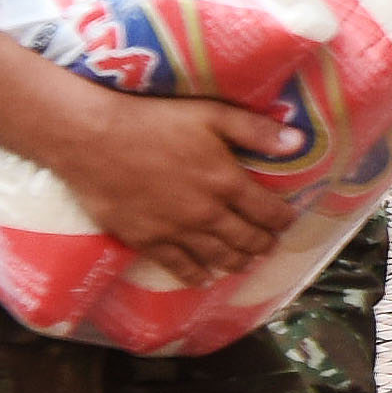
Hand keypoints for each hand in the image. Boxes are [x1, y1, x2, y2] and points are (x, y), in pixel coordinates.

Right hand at [56, 81, 289, 287]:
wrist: (94, 140)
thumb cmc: (153, 120)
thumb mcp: (210, 113)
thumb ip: (255, 130)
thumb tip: (298, 142)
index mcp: (227, 182)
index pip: (268, 212)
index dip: (282, 220)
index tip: (287, 222)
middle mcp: (208, 214)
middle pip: (246, 239)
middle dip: (263, 244)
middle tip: (269, 246)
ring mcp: (177, 232)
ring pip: (218, 257)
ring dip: (237, 262)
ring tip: (246, 263)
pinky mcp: (148, 241)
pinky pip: (179, 267)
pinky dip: (197, 275)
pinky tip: (204, 278)